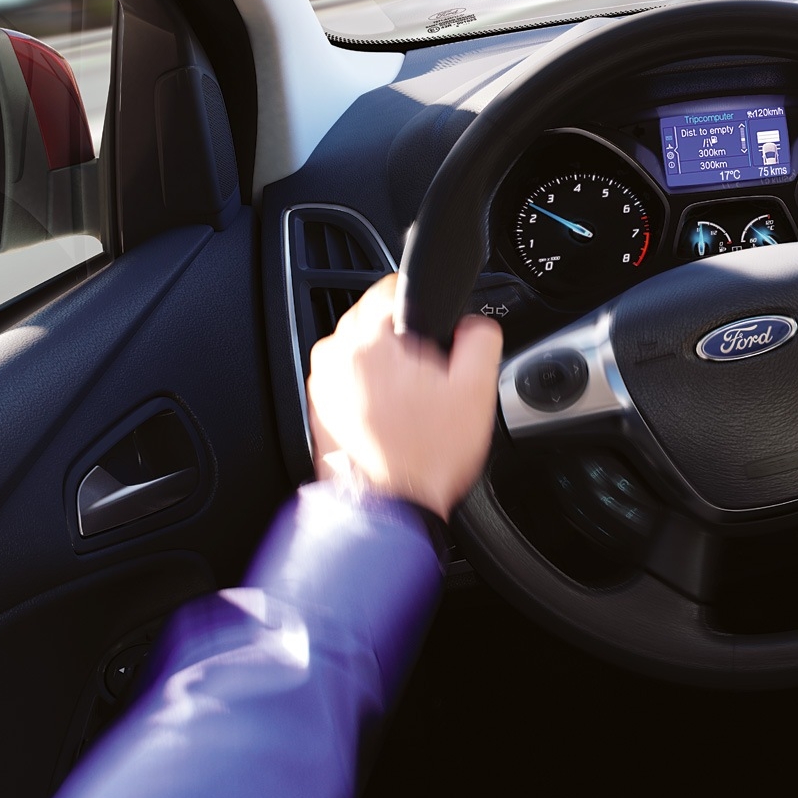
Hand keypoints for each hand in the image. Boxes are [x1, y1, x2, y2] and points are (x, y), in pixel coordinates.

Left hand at [306, 275, 503, 519]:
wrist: (390, 510)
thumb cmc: (427, 456)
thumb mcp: (476, 390)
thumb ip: (481, 339)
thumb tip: (475, 324)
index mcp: (367, 339)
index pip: (391, 287)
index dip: (424, 306)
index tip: (437, 332)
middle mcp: (333, 356)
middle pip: (374, 319)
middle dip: (405, 340)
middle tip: (431, 378)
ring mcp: (319, 384)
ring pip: (361, 352)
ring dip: (387, 366)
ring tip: (413, 404)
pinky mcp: (316, 410)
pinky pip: (348, 382)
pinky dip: (369, 392)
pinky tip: (394, 419)